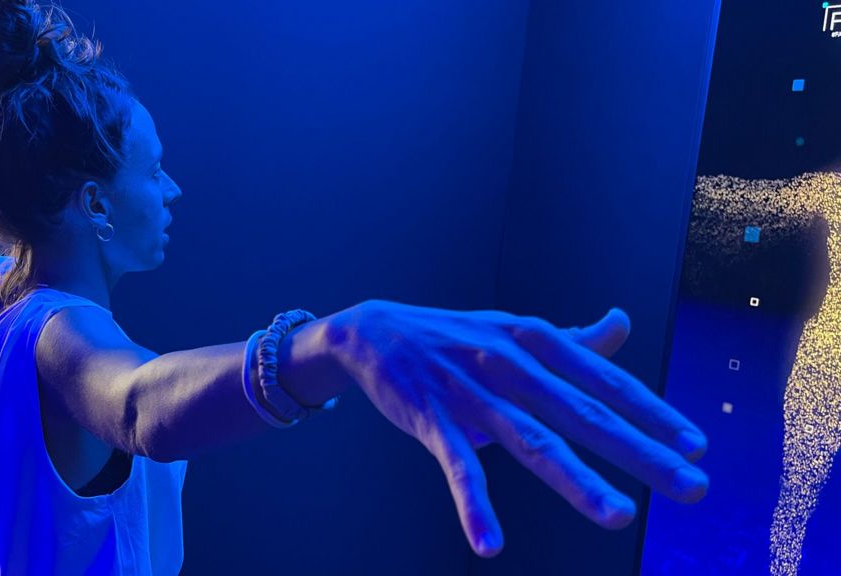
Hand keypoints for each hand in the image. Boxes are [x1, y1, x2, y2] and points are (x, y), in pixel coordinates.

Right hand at [333, 300, 707, 557]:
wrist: (377, 332)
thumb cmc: (456, 336)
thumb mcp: (516, 330)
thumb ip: (573, 339)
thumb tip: (622, 324)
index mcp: (537, 342)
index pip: (605, 382)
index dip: (653, 414)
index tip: (696, 446)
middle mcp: (512, 365)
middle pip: (585, 414)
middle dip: (642, 452)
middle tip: (692, 486)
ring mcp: (473, 394)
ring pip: (532, 442)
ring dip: (577, 481)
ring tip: (620, 516)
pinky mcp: (434, 420)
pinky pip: (459, 468)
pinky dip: (474, 507)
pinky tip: (490, 545)